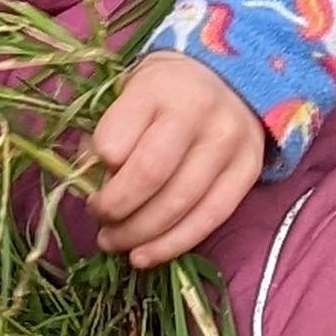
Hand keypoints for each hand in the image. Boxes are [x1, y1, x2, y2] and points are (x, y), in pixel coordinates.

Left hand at [86, 53, 269, 267]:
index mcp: (159, 87)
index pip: (115, 140)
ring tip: (113, 241)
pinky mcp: (248, 171)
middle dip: (115, 208)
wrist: (231, 80)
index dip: (95, 168)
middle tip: (99, 218)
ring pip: (179, 204)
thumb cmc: (166, 93)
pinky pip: (209, 218)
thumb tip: (89, 181)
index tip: (88, 178)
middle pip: (149, 175)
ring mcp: (228, 144)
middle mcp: (200, 113)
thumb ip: (108, 132)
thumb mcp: (130, 93)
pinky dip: (173, 244)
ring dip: (138, 234)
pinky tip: (145, 255)